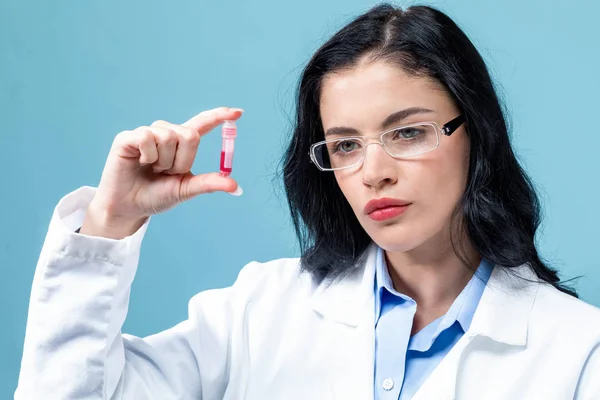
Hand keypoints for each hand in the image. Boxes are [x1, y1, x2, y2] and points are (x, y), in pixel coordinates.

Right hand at [79, 107, 243, 238]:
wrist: (130, 207)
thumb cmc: (157, 196)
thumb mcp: (186, 189)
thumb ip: (210, 183)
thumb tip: (236, 187)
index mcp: (182, 144)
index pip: (202, 124)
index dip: (219, 117)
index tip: (238, 113)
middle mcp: (166, 133)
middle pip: (190, 135)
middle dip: (183, 160)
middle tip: (167, 172)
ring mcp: (147, 133)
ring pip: (169, 137)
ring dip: (164, 161)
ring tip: (152, 169)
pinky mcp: (128, 137)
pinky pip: (148, 138)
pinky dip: (148, 156)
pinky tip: (139, 163)